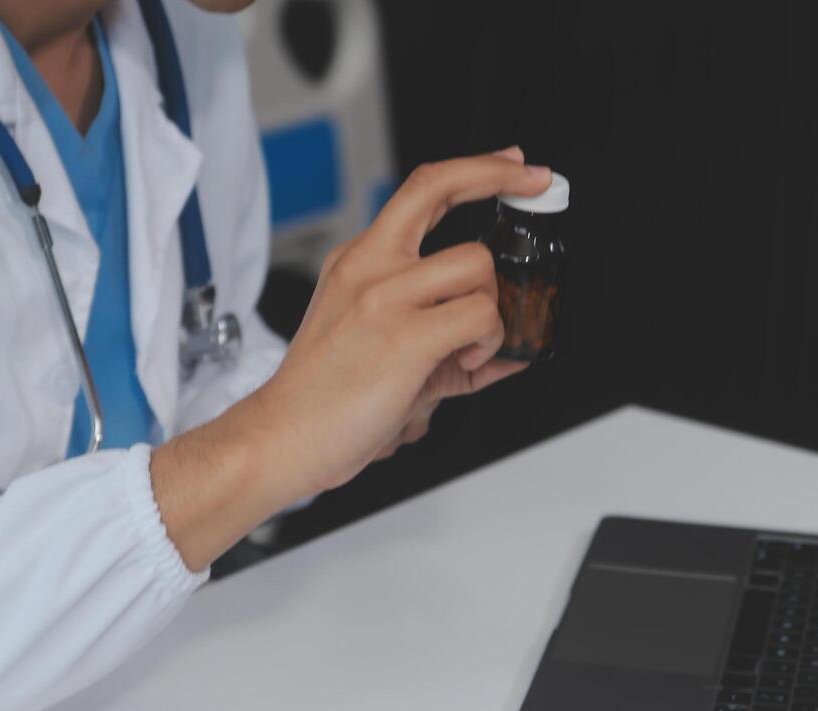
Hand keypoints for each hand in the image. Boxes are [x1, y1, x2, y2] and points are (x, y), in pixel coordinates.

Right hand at [151, 149, 551, 569]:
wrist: (284, 436)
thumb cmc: (328, 397)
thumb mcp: (385, 345)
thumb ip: (450, 339)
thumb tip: (510, 352)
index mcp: (360, 260)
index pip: (421, 188)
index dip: (477, 168)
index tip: (516, 165)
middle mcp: (369, 266)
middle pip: (442, 189)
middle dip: (500, 181)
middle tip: (532, 194)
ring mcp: (383, 296)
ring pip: (477, 267)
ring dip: (492, 310)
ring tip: (470, 348)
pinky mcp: (403, 335)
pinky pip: (479, 317)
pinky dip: (490, 343)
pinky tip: (466, 362)